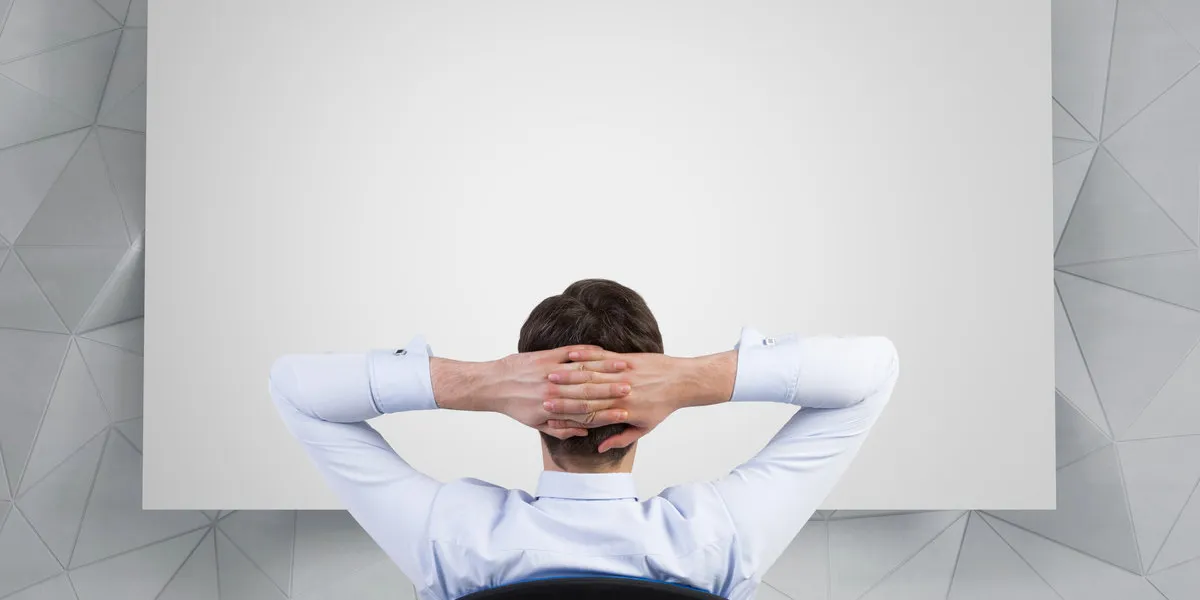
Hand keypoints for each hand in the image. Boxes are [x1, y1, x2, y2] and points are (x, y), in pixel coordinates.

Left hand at [430, 345, 635, 439]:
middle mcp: (553, 392)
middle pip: (589, 392)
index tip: (626, 412)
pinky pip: (570, 353)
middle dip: (613, 390)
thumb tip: (583, 432)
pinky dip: (587, 353)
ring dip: (605, 370)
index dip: (608, 412)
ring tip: (625, 369)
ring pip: (583, 371)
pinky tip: (602, 352)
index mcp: (553, 410)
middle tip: (633, 389)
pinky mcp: (545, 356)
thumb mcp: (537, 425)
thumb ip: (561, 430)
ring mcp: (550, 372)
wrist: (492, 384)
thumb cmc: (516, 406)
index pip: (586, 412)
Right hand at [541, 348, 736, 451]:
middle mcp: (620, 393)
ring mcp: (623, 375)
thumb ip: (622, 438)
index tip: (549, 411)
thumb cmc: (662, 407)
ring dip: (570, 374)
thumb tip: (601, 447)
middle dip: (563, 393)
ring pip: (592, 375)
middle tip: (542, 392)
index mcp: (621, 411)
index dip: (568, 413)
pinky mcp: (627, 360)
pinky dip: (587, 356)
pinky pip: (603, 357)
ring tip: (551, 373)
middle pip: (586, 394)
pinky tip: (572, 355)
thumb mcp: (644, 427)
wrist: (681, 382)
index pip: (589, 413)